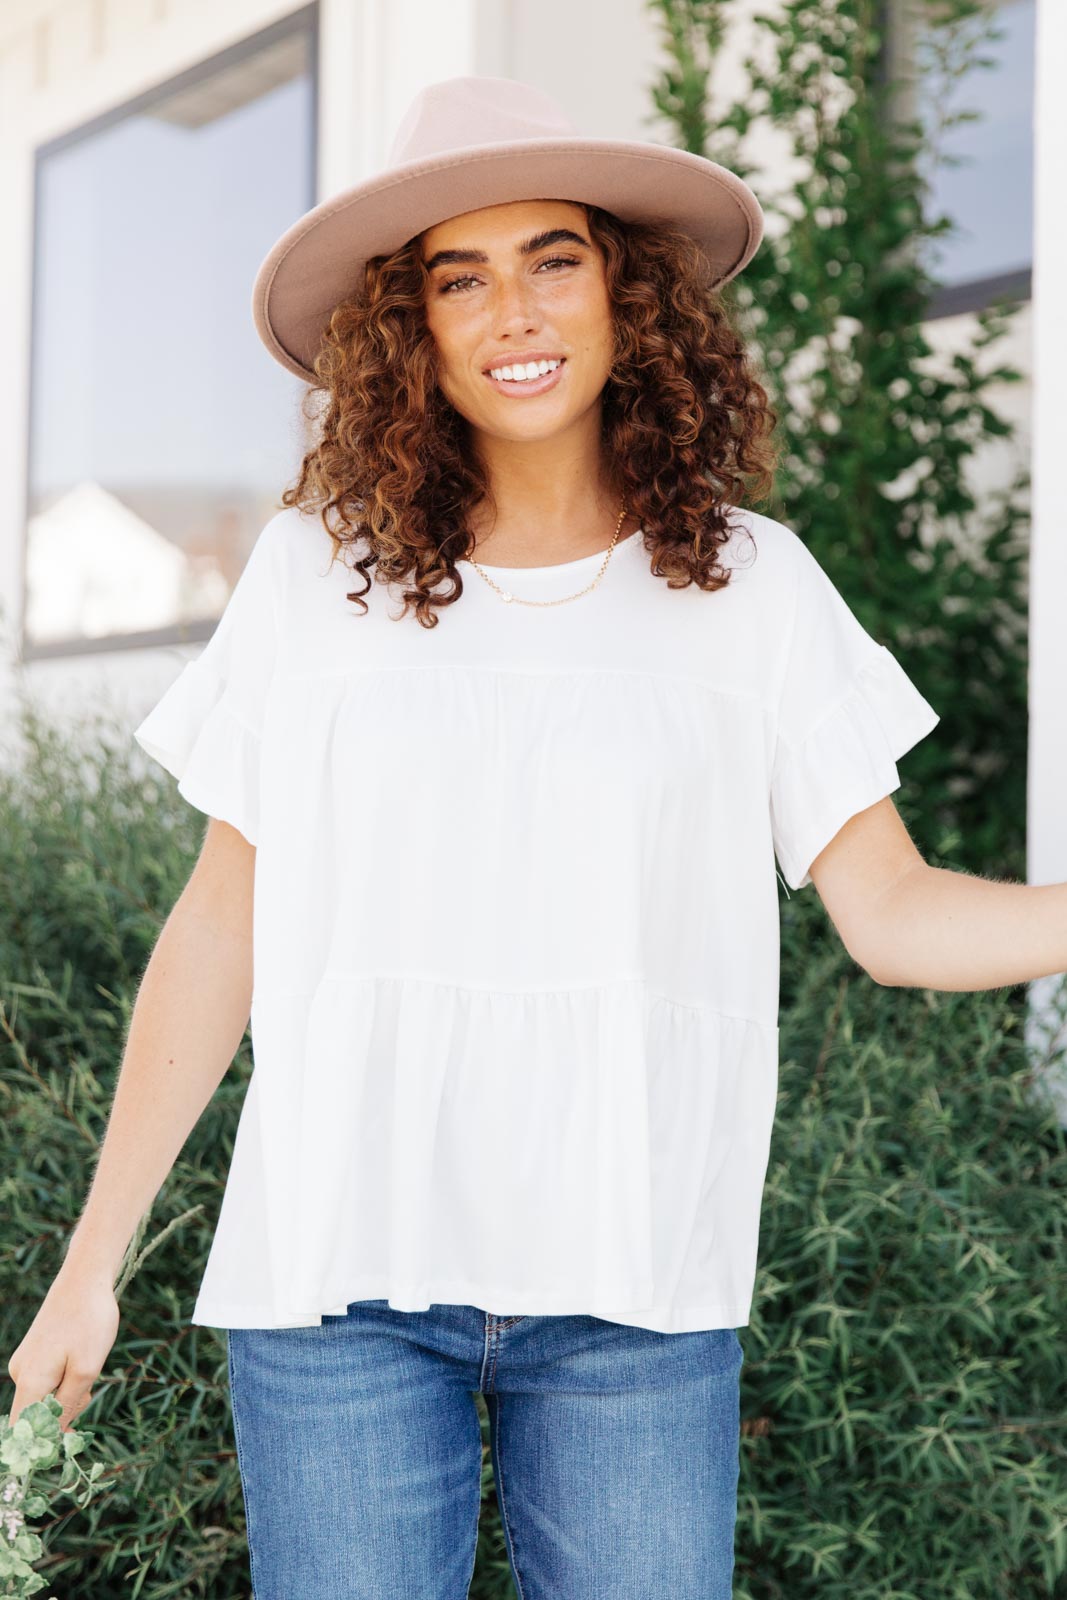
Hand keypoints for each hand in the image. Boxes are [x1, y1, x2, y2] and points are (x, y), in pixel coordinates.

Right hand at [6, 1263, 120, 1433]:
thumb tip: (50, 1440)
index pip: (22, 1433)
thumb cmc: (89, 1323)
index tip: (70, 1437)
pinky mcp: (34, 1354)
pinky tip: (81, 1362)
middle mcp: (20, 1375)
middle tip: (87, 1392)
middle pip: (35, 1418)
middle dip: (62, 1415)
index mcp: (29, 1382)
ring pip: (44, 1398)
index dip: (42, 1444)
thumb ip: (65, 1408)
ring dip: (67, 1396)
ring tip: (87, 1370)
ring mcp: (25, 1363)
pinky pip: (47, 1382)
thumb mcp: (86, 1371)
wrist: (86, 1279)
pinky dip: (66, 1381)